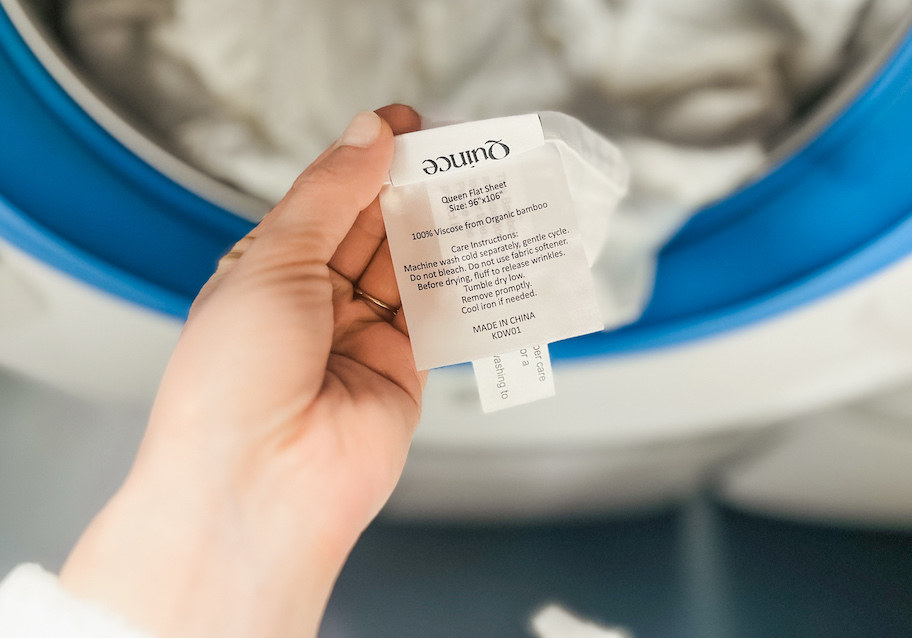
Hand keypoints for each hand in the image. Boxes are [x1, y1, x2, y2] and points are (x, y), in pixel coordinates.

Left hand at [59, 105, 425, 637]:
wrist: (257, 488)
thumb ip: (329, 196)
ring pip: (411, 267)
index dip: (366, 159)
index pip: (327, 200)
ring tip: (474, 187)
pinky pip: (440, 316)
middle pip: (374, 229)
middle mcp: (316, 305)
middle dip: (410, 188)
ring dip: (440, 228)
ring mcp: (362, 340)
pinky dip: (461, 279)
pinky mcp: (404, 373)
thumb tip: (366, 134)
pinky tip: (479, 244)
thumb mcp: (272, 262)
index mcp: (269, 272)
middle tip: (453, 151)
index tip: (406, 126)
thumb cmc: (233, 382)